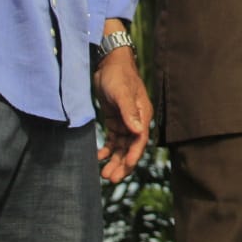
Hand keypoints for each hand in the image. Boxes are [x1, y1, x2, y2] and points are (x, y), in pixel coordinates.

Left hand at [93, 46, 152, 182]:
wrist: (108, 62)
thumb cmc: (117, 75)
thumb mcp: (122, 93)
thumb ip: (129, 111)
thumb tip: (137, 131)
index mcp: (142, 114)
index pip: (140, 139)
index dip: (134, 154)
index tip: (125, 166)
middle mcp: (136, 120)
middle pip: (131, 147)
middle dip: (122, 164)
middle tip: (110, 178)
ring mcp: (125, 121)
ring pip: (121, 147)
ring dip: (114, 160)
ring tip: (104, 174)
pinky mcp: (115, 120)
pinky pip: (113, 140)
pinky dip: (107, 150)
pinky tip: (99, 157)